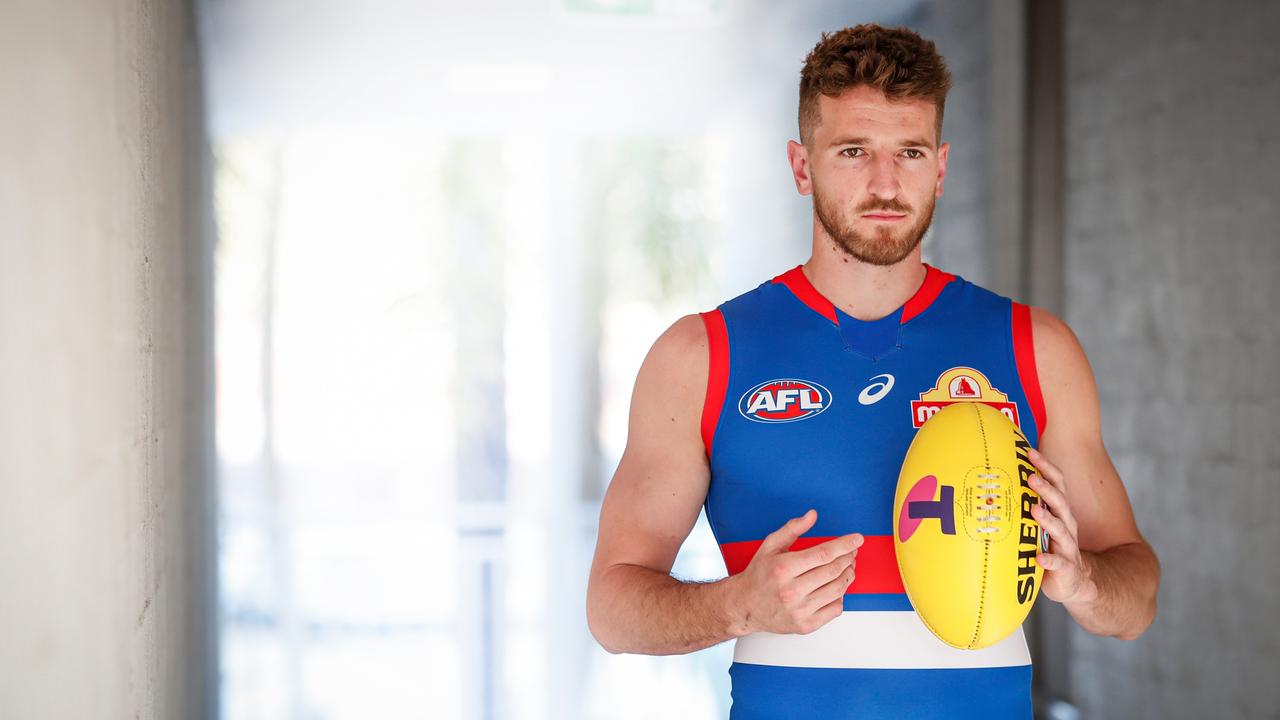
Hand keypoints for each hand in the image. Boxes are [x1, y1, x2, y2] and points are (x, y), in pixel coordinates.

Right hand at [729, 509, 862, 634]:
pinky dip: (840, 596)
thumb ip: (792, 529)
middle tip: (851, 551)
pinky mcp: (805, 626)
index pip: (823, 554)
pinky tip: (836, 586)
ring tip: (848, 566)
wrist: (745, 606)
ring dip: (848, 575)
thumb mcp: (770, 546)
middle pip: (833, 571)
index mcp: (783, 568)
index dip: (844, 545)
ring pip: (837, 590)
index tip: (857, 539)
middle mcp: (791, 591)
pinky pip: (835, 609)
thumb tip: (812, 515)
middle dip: (848, 558)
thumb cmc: (759, 575)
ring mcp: (799, 610)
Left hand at [1028, 447, 1097, 605]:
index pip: (1056, 485)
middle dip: (1046, 489)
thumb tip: (1001, 481)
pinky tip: (1039, 556)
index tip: (1030, 452)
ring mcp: (1067, 547)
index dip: (1045, 468)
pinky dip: (1049, 559)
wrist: (1077, 582)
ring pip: (1060, 530)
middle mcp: (1066, 526)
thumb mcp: (1042, 525)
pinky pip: (1057, 563)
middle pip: (1059, 503)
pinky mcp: (1065, 568)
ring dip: (1047, 519)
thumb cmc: (1053, 548)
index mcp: (1060, 513)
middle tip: (1030, 477)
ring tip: (1034, 510)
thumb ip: (1029, 506)